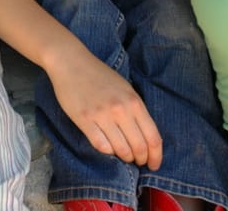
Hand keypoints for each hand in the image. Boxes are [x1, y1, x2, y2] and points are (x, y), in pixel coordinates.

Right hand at [49, 46, 162, 169]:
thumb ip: (136, 110)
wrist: (71, 62)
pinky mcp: (84, 120)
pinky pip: (101, 145)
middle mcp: (121, 110)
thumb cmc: (99, 75)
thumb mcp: (126, 89)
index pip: (153, 137)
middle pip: (139, 147)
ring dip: (124, 157)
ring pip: (121, 149)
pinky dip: (107, 152)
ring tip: (123, 156)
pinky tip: (108, 148)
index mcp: (135, 102)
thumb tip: (144, 137)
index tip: (154, 164)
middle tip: (138, 162)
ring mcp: (102, 115)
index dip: (156, 156)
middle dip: (140, 159)